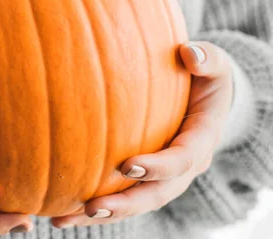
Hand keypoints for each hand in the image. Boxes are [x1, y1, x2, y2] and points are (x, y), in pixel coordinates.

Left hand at [52, 42, 233, 227]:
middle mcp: (182, 168)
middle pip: (156, 195)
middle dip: (125, 205)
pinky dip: (92, 206)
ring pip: (134, 203)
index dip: (158, 168)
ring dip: (102, 214)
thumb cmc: (205, 77)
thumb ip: (207, 58)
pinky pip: (120, 195)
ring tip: (64, 219)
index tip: (128, 166)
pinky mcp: (143, 177)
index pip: (182, 161)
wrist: (203, 99)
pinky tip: (59, 212)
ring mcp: (162, 177)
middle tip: (92, 207)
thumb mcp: (213, 64)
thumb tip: (189, 53)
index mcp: (201, 142)